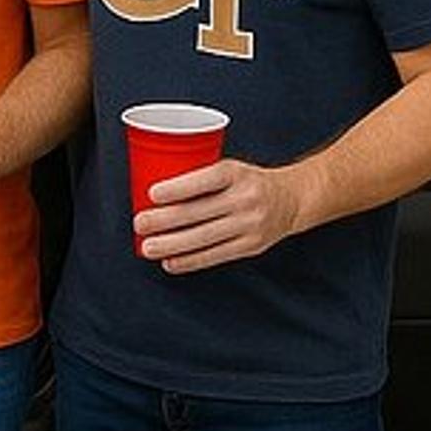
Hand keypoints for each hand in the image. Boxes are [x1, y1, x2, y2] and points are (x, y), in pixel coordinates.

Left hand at [134, 158, 303, 272]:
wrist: (291, 199)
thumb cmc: (246, 181)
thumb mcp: (228, 168)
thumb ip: (199, 177)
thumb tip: (150, 193)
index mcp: (235, 173)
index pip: (205, 179)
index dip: (178, 188)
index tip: (151, 194)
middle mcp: (245, 199)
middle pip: (199, 212)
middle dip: (165, 220)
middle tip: (139, 223)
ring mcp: (250, 224)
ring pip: (205, 238)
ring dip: (172, 245)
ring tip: (148, 247)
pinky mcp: (252, 246)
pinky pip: (216, 256)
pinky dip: (190, 260)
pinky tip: (170, 262)